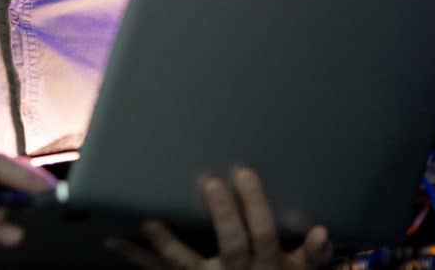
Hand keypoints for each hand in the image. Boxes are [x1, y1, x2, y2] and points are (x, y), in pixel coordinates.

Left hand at [108, 167, 332, 269]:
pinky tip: (113, 237)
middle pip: (232, 244)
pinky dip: (135, 255)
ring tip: (150, 219)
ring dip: (167, 241)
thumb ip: (314, 255)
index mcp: (267, 263)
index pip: (264, 234)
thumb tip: (321, 232)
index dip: (256, 207)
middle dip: (222, 215)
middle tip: (209, 183)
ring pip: (186, 263)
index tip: (244, 173)